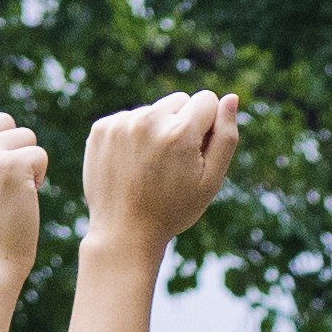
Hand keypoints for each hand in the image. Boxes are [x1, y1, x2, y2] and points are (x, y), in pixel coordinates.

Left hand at [80, 90, 237, 248]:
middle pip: (180, 100)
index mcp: (180, 132)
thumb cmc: (173, 210)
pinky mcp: (101, 128)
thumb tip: (231, 98)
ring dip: (156, 130)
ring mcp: (121, 123)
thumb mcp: (211, 181)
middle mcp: (149, 120)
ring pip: (153, 110)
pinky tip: (131, 164)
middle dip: (182, 124)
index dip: (207, 127)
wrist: (124, 233)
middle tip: (172, 163)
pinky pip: (128, 118)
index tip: (196, 153)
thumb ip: (226, 137)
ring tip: (149, 167)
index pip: (206, 100)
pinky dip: (132, 136)